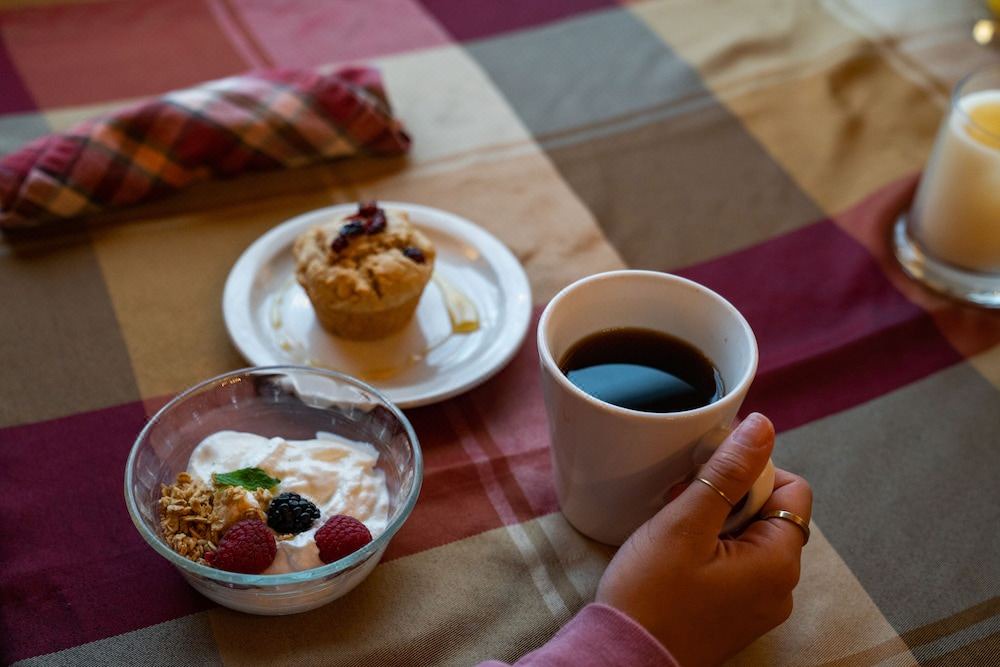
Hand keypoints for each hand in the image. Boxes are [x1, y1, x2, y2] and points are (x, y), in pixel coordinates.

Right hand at [596, 413, 811, 666]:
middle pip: (771, 512)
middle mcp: (780, 587)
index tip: (707, 479)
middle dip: (729, 497)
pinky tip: (677, 554)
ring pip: (751, 537)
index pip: (791, 489)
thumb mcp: (685, 524)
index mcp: (779, 562)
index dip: (751, 473)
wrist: (623, 657)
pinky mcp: (736, 614)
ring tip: (676, 532)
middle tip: (684, 504)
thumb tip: (762, 427)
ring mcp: (759, 605)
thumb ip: (727, 472)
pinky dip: (711, 549)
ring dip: (717, 522)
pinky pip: (737, 565)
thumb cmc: (649, 596)